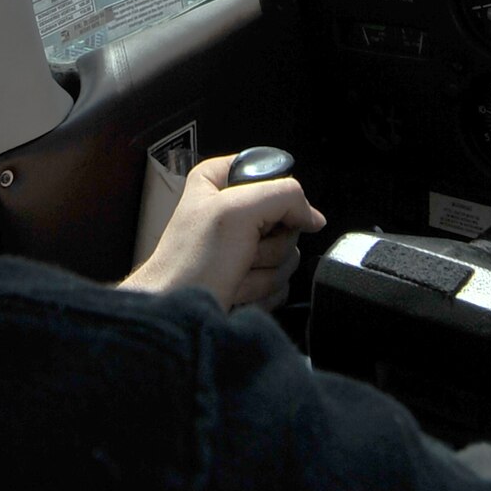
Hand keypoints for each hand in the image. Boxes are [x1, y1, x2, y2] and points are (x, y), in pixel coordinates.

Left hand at [119, 153, 326, 310]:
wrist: (178, 317)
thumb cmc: (190, 264)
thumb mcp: (236, 210)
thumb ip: (283, 196)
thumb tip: (313, 216)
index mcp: (218, 181)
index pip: (273, 174)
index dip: (275, 196)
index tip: (260, 215)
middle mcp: (230, 212)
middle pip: (287, 219)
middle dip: (269, 244)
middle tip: (241, 251)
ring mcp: (242, 248)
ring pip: (287, 253)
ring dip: (263, 272)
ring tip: (233, 275)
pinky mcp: (250, 279)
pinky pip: (281, 282)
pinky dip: (262, 292)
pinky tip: (236, 292)